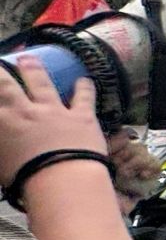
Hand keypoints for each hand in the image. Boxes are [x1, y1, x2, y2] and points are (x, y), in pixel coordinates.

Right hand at [0, 62, 107, 183]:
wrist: (62, 180)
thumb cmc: (24, 179)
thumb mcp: (1, 163)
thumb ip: (2, 144)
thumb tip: (4, 137)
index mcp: (2, 122)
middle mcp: (24, 110)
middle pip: (6, 85)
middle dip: (0, 72)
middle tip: (0, 64)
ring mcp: (55, 111)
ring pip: (43, 84)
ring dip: (34, 70)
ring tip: (28, 59)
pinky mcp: (82, 116)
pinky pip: (83, 98)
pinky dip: (84, 88)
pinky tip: (84, 80)